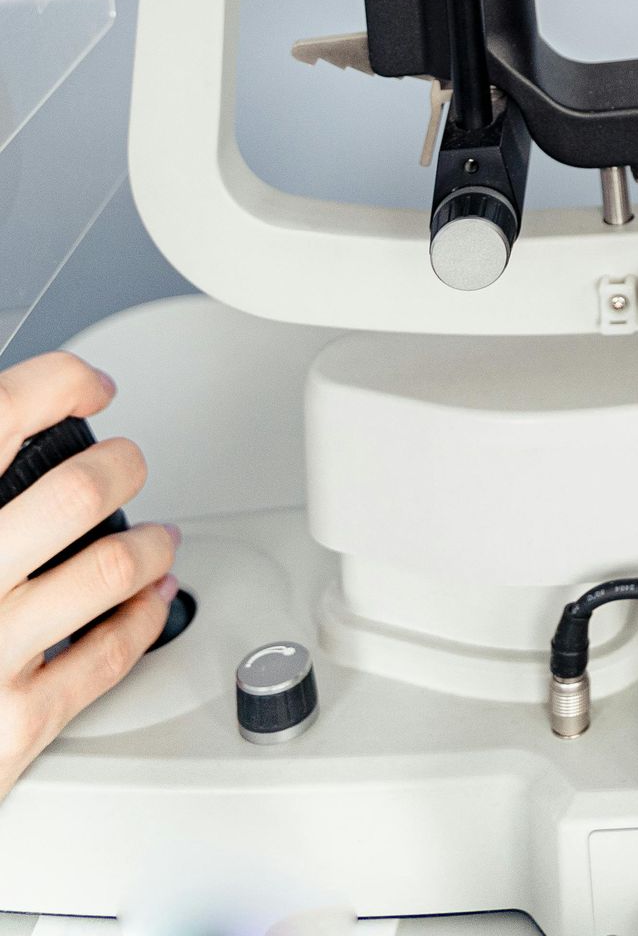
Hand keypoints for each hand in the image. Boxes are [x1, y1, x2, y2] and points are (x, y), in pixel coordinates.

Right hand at [0, 354, 177, 799]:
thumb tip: (23, 422)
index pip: (1, 413)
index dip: (59, 383)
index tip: (87, 386)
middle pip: (74, 492)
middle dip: (120, 465)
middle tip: (126, 462)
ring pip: (107, 570)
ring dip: (147, 545)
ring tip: (153, 538)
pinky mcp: (13, 723)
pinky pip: (105, 656)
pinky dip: (143, 616)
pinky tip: (148, 599)